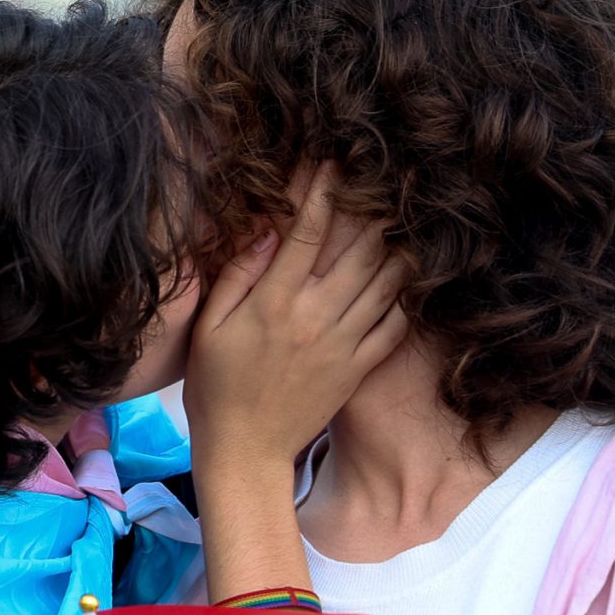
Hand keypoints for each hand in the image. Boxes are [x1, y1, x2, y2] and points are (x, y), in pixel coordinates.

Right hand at [182, 165, 408, 483]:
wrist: (245, 450)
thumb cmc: (216, 386)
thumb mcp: (210, 327)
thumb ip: (237, 274)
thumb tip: (267, 229)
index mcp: (274, 303)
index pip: (306, 232)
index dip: (323, 192)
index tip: (333, 164)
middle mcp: (315, 318)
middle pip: (359, 250)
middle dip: (372, 211)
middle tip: (383, 185)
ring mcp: (342, 344)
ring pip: (385, 283)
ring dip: (397, 248)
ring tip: (403, 222)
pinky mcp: (358, 369)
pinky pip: (394, 326)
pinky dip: (404, 299)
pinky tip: (405, 279)